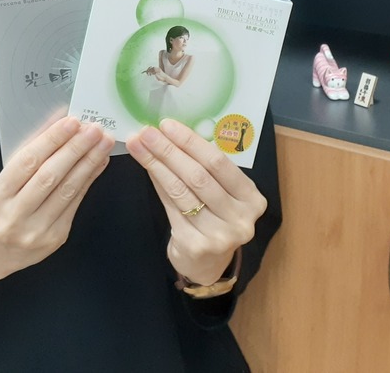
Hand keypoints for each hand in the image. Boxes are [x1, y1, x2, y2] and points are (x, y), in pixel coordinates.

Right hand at [0, 116, 112, 278]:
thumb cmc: (3, 205)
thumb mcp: (6, 178)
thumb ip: (31, 148)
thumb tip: (59, 119)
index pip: (28, 162)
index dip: (52, 140)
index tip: (72, 121)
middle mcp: (14, 216)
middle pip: (50, 176)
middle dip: (75, 149)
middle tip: (94, 130)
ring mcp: (36, 230)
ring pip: (67, 190)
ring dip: (88, 163)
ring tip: (103, 143)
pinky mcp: (56, 237)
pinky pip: (75, 203)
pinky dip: (89, 179)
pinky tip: (98, 163)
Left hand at [126, 118, 266, 286]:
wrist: (207, 264)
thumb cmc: (214, 218)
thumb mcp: (220, 193)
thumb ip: (204, 169)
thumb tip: (169, 134)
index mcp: (251, 198)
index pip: (218, 162)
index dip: (190, 141)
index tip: (167, 125)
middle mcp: (240, 218)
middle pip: (198, 176)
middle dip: (169, 150)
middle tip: (146, 132)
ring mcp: (220, 235)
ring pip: (182, 191)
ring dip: (156, 164)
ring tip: (138, 146)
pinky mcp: (196, 246)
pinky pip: (171, 207)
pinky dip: (157, 184)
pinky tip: (146, 169)